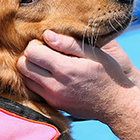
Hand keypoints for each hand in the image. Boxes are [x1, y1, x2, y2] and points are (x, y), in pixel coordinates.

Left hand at [17, 30, 135, 119]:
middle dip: (30, 56)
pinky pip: (35, 90)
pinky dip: (37, 81)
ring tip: (48, 64)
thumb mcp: (95, 54)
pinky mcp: (54, 105)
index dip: (35, 44)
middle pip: (23, 66)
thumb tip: (46, 34)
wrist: (116, 105)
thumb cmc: (109, 75)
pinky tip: (53, 76)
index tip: (48, 44)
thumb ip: (69, 43)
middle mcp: (55, 86)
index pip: (31, 53)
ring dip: (32, 69)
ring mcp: (53, 98)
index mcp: (65, 69)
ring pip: (25, 79)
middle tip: (45, 53)